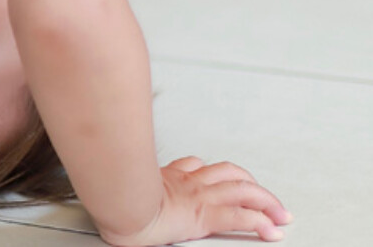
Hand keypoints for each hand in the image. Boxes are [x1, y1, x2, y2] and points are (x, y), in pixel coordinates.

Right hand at [98, 157, 292, 246]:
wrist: (120, 204)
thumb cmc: (117, 197)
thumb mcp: (124, 184)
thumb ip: (131, 182)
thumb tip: (117, 187)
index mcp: (170, 177)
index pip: (198, 166)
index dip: (216, 173)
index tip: (226, 180)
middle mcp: (188, 182)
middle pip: (230, 174)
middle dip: (253, 185)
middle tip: (267, 198)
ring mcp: (199, 197)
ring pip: (243, 190)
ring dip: (266, 200)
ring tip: (279, 213)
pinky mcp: (205, 216)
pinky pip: (240, 217)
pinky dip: (260, 223)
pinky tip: (271, 229)